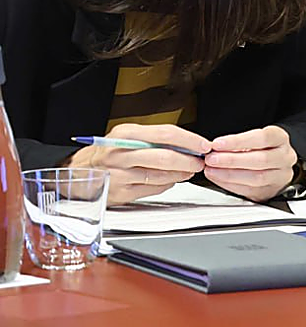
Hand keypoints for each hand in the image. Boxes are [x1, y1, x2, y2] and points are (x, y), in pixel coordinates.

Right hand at [67, 123, 210, 205]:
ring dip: (180, 174)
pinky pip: (152, 189)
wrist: (80, 171)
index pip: (166, 134)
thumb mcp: (128, 136)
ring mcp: (120, 174)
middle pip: (165, 157)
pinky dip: (166, 184)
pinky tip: (171, 180)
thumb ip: (155, 138)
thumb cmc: (109, 151)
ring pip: (161, 175)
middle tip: (200, 162)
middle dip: (188, 161)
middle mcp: (121, 153)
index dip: (189, 140)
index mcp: (126, 134)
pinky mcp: (120, 192)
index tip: (204, 145)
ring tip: (188, 170)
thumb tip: (187, 144)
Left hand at [203, 125, 297, 201]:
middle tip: (212, 159)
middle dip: (232, 160)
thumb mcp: (253, 138)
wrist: (274, 162)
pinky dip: (231, 184)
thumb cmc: (261, 148)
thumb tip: (214, 149)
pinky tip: (219, 178)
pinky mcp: (271, 191)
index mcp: (281, 139)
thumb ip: (237, 143)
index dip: (238, 141)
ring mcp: (280, 176)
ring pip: (257, 177)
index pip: (263, 138)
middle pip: (261, 160)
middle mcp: (285, 157)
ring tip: (212, 170)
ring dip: (230, 174)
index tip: (218, 144)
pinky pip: (250, 190)